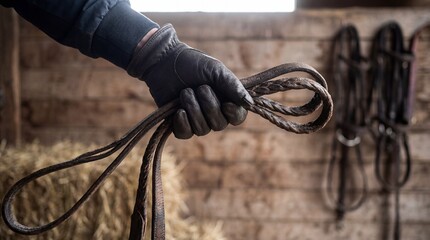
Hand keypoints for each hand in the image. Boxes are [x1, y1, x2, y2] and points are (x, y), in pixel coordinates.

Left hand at [127, 24, 252, 138]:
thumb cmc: (193, 63)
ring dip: (194, 109)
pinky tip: (179, 111)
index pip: (237, 117)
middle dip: (209, 106)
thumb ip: (233, 86)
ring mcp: (196, 120)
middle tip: (200, 87)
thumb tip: (249, 103)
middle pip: (219, 125)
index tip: (227, 105)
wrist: (165, 61)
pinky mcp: (179, 123)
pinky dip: (183, 123)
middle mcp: (213, 113)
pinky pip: (185, 134)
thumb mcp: (216, 70)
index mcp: (227, 100)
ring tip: (185, 92)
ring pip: (202, 129)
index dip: (234, 114)